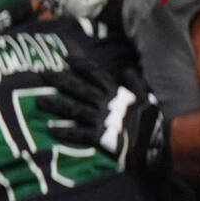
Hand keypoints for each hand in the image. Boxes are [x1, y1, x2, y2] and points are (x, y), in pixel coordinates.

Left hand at [38, 55, 169, 172]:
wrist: (160, 143)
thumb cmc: (154, 120)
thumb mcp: (147, 97)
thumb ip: (135, 83)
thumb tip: (126, 69)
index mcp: (117, 94)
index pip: (96, 75)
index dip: (81, 65)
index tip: (66, 57)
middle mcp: (106, 104)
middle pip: (79, 89)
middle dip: (60, 81)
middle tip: (42, 74)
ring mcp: (101, 120)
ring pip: (74, 109)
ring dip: (55, 105)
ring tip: (39, 101)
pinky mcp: (100, 137)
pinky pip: (78, 134)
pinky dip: (64, 131)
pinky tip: (50, 129)